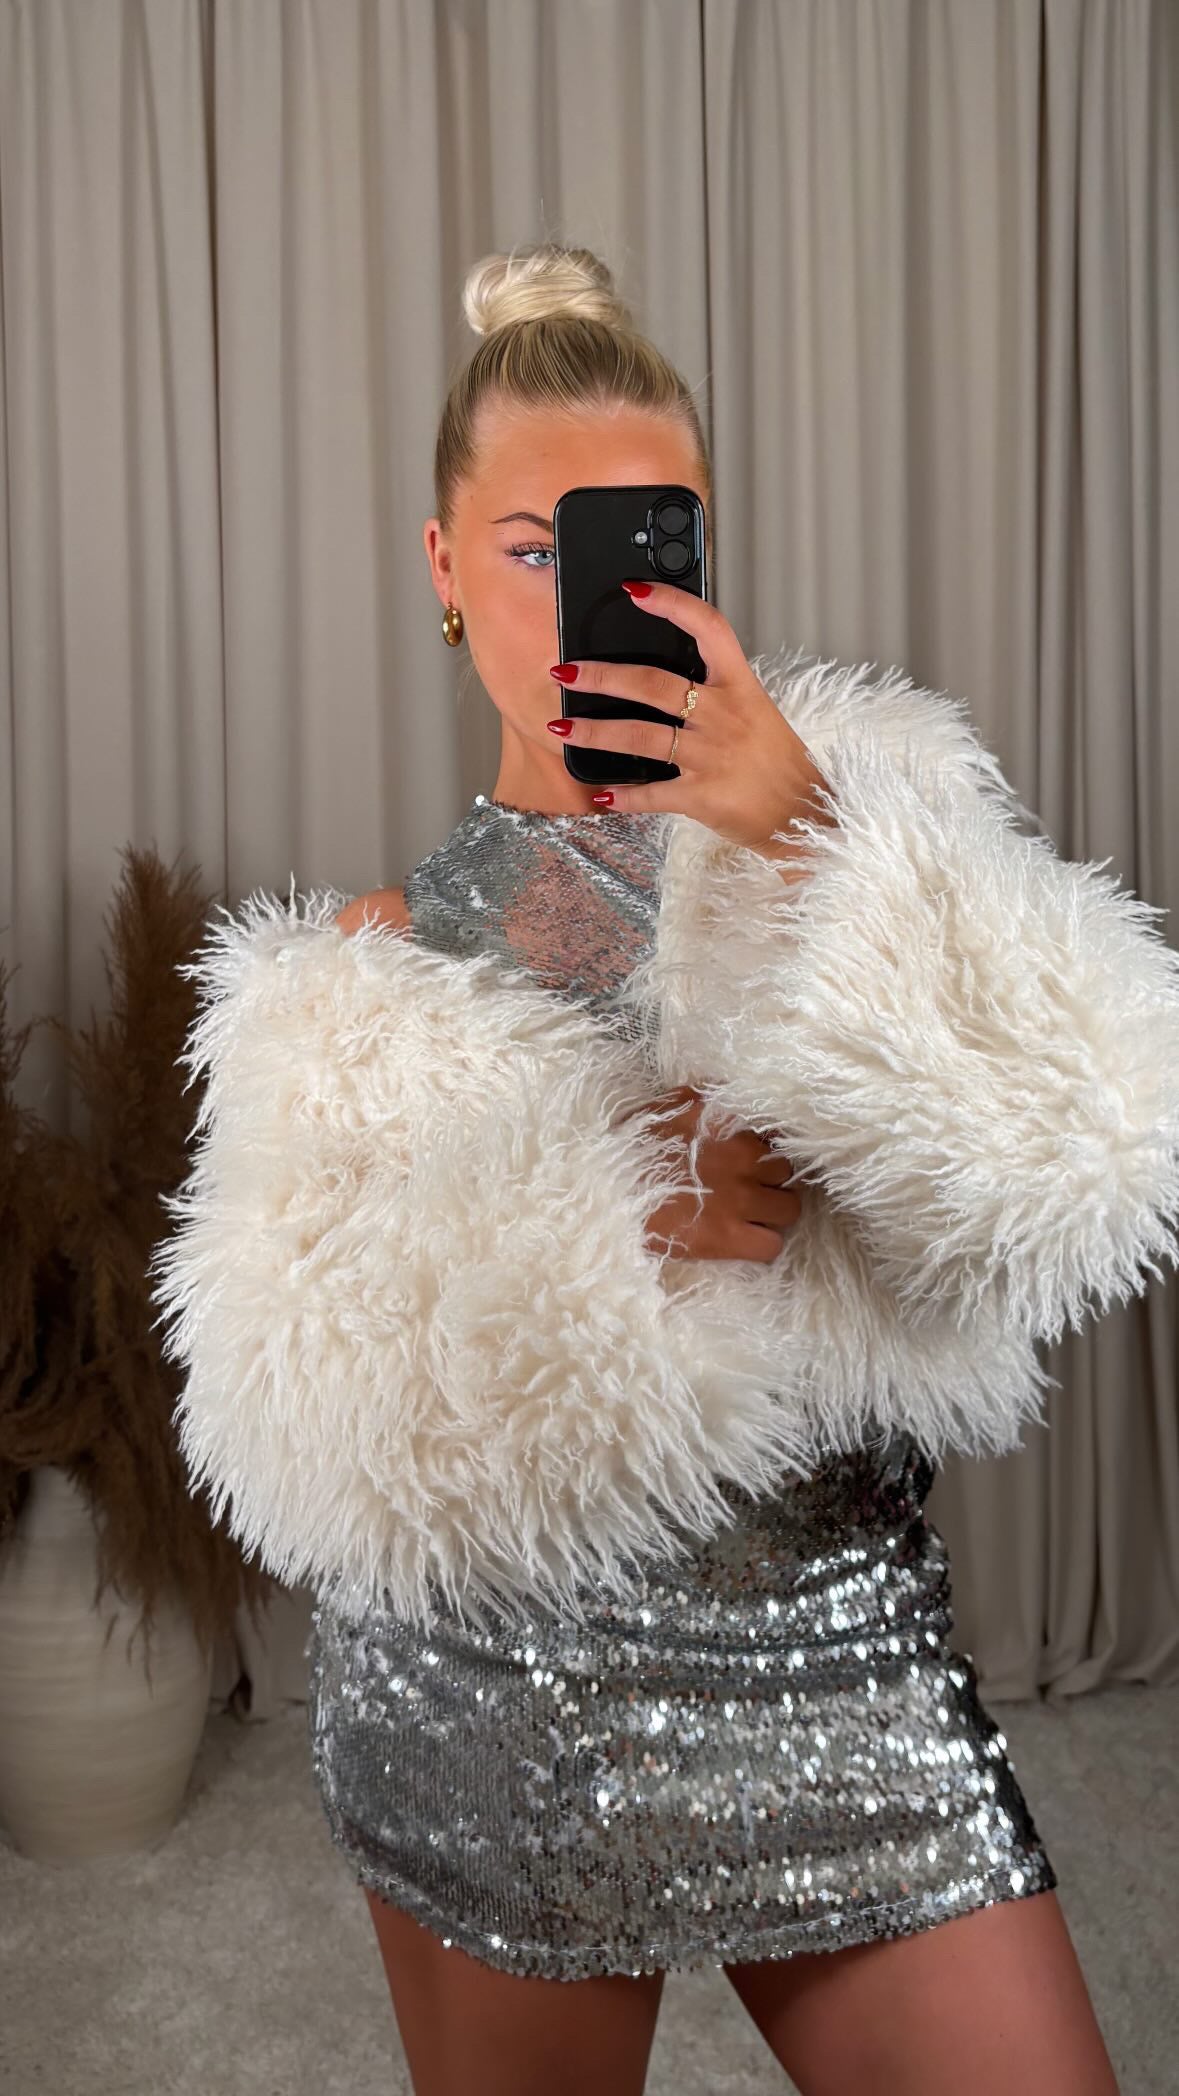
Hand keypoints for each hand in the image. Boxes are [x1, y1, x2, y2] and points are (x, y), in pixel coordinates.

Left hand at [546, 578, 835, 858]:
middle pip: (653, 683)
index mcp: (741, 686)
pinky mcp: (703, 797)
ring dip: (593, 732)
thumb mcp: (756, 711)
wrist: (806, 814)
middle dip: (602, 676)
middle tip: (564, 672)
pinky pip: (652, 794)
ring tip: (559, 728)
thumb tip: (664, 673)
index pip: (708, 628)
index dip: (672, 604)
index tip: (634, 590)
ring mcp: (711, 756)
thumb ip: (716, 690)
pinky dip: (623, 796)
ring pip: (639, 736)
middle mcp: (724, 715)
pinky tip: (601, 795)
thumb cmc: (777, 762)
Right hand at [630, 1085, 803, 1263]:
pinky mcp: (728, 1237)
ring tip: (749, 1217)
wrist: (604, 1190)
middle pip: (786, 1172)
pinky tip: (743, 1240)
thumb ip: (707, 1096)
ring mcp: (740, 1199)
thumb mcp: (669, 1104)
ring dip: (772, 1213)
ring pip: (789, 1208)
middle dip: (770, 1180)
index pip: (779, 1133)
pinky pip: (771, 1245)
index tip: (754, 1158)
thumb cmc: (629, 1145)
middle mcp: (744, 1156)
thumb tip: (733, 1096)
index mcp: (730, 1122)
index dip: (767, 1148)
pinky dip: (762, 1244)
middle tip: (749, 1189)